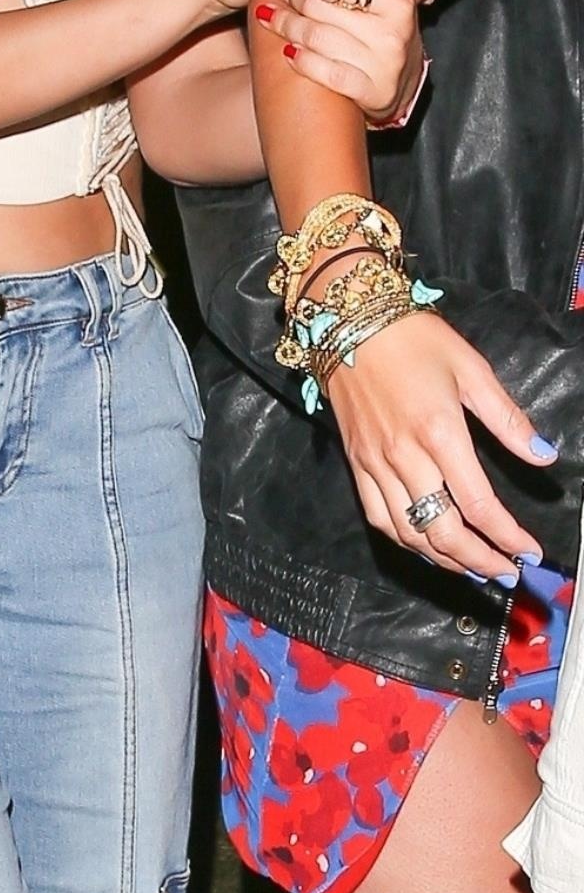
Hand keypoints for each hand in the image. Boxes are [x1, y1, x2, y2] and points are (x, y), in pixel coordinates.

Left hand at [257, 0, 423, 124]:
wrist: (402, 78)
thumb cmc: (384, 20)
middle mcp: (393, 28)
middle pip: (321, 6)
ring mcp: (382, 61)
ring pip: (316, 37)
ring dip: (286, 25)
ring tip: (269, 14)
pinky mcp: (370, 91)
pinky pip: (325, 73)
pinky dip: (301, 60)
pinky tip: (286, 51)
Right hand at [323, 309, 555, 582]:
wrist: (349, 321)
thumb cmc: (413, 339)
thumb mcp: (472, 370)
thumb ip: (508, 419)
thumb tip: (543, 455)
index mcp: (439, 432)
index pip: (479, 503)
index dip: (507, 535)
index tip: (529, 551)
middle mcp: (404, 456)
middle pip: (443, 529)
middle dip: (479, 559)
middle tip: (506, 571)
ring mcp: (375, 463)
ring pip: (409, 531)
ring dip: (444, 559)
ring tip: (473, 569)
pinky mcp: (356, 463)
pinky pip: (379, 516)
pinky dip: (406, 541)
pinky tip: (427, 547)